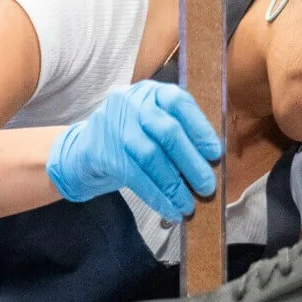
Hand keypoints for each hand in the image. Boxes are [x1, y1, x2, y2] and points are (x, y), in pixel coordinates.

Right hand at [46, 81, 220, 221]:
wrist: (86, 148)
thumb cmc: (134, 138)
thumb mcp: (155, 123)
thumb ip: (181, 133)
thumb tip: (211, 163)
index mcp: (152, 92)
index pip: (179, 103)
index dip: (200, 129)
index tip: (215, 154)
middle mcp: (132, 103)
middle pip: (167, 132)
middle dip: (191, 163)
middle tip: (207, 187)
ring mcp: (114, 126)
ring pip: (151, 157)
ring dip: (173, 186)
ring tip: (188, 205)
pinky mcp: (102, 151)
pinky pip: (135, 177)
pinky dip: (156, 196)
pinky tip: (169, 210)